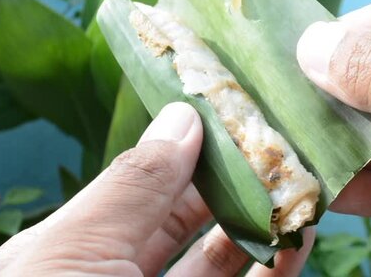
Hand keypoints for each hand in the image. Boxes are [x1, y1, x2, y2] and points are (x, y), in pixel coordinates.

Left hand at [0, 102, 314, 275]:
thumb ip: (131, 187)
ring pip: (223, 259)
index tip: (227, 110)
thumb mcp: (72, 255)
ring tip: (295, 180)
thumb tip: (181, 116)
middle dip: (227, 179)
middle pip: (184, 219)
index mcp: (73, 253)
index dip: (181, 148)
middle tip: (271, 139)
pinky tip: (297, 235)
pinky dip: (277, 266)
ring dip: (260, 220)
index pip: (138, 186)